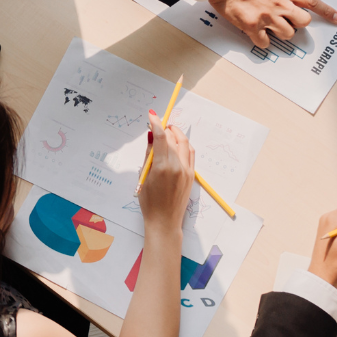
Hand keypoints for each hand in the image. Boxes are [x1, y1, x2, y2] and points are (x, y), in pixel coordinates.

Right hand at [136, 116, 196, 231]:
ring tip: (168, 130)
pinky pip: (191, 153)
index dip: (156, 123)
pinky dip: (184, 144)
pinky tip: (177, 143)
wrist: (164, 222)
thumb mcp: (143, 177)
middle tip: (157, 123)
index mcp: (162, 167)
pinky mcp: (192, 175)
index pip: (161, 137)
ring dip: (176, 134)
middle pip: (173, 138)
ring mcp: (187, 171)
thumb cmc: (149, 202)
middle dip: (165, 128)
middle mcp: (177, 166)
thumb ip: (148, 155)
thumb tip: (151, 136)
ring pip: (184, 144)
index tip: (152, 114)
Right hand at [212, 0, 336, 48]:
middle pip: (303, 22)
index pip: (312, 2)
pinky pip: (265, 42)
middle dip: (299, 23)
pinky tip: (257, 32)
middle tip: (288, 19)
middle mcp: (279, 5)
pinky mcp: (252, 26)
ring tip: (270, 24)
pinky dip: (263, 40)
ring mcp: (266, 17)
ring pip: (287, 34)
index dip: (327, 12)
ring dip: (281, 32)